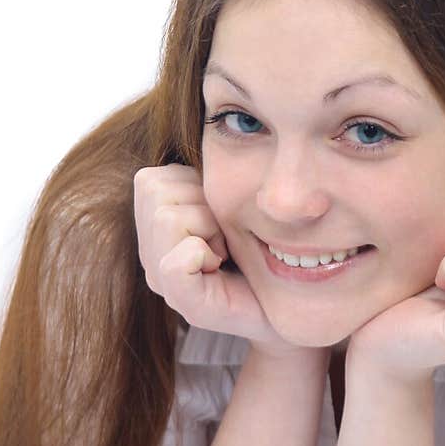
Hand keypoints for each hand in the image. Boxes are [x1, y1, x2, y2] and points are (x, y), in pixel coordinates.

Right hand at [133, 164, 303, 355]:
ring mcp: (165, 282)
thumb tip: (214, 135)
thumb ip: (211, 177)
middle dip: (200, 203)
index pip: (150, 180)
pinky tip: (221, 268)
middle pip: (154, 191)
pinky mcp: (189, 306)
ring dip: (208, 226)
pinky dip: (201, 254)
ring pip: (166, 218)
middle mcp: (152, 255)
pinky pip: (176, 262)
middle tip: (224, 236)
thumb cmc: (266, 252)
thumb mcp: (235, 203)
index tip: (219, 217)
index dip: (191, 187)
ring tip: (226, 251)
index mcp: (158, 228)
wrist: (293, 310)